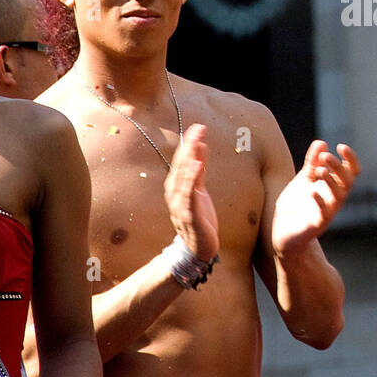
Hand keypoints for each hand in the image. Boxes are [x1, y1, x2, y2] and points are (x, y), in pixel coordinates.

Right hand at [163, 123, 218, 262]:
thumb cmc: (198, 217)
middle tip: (198, 128)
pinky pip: (189, 195)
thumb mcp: (200, 189)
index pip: (182, 161)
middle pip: (181, 166)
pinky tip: (197, 167)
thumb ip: (199, 169)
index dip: (189, 144)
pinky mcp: (189, 215)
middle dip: (189, 146)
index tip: (197, 128)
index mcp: (177, 186)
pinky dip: (191, 180)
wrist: (197, 248)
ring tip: (197, 143)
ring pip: (183, 178)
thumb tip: (201, 145)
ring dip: (189, 159)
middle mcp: (175, 193)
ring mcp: (180, 204)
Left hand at [271, 142, 360, 257]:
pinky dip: (320, 203)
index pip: (350, 172)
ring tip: (319, 170)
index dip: (350, 159)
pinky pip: (323, 215)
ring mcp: (327, 213)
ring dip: (331, 182)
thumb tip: (322, 143)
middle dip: (338, 168)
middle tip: (325, 157)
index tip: (341, 146)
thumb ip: (312, 162)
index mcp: (333, 187)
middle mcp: (334, 200)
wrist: (283, 232)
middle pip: (347, 182)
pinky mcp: (316, 225)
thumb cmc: (296, 205)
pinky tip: (312, 192)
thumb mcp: (303, 180)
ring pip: (338, 197)